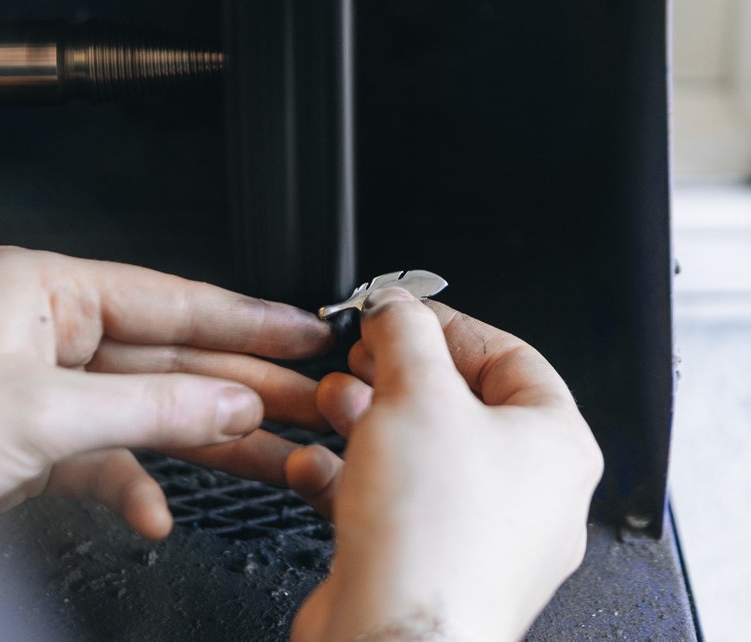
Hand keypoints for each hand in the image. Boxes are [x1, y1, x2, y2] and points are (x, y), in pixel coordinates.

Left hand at [0, 246, 331, 538]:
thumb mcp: (40, 417)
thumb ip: (151, 411)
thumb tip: (233, 405)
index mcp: (48, 291)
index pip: (175, 301)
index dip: (249, 320)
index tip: (303, 332)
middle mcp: (50, 331)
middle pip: (173, 357)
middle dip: (243, 384)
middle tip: (310, 398)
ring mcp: (44, 388)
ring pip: (149, 410)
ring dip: (206, 441)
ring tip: (272, 457)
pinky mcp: (33, 440)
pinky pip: (104, 458)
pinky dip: (133, 487)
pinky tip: (156, 515)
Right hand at [287, 289, 602, 641]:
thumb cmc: (433, 535)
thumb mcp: (417, 393)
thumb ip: (405, 332)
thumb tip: (395, 305)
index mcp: (553, 445)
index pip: (508, 356)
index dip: (449, 326)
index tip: (401, 315)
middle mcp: (527, 492)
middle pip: (458, 402)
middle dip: (397, 373)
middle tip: (362, 357)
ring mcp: (480, 532)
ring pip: (421, 451)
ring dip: (368, 418)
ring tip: (333, 402)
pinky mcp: (430, 561)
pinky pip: (395, 500)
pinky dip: (353, 475)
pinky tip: (315, 464)